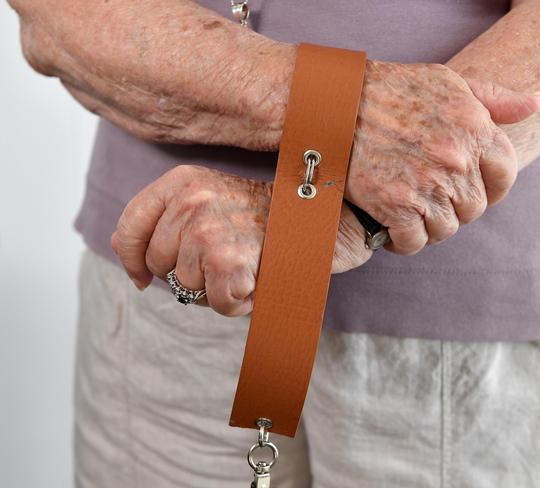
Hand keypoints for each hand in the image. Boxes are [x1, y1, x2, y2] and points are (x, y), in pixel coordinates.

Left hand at [110, 165, 371, 316]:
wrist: (327, 217)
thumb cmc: (273, 216)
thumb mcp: (215, 199)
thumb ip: (171, 221)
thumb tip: (131, 260)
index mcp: (184, 181)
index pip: (130, 226)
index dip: (131, 258)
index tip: (142, 277)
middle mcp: (191, 201)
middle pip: (159, 265)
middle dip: (188, 276)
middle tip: (229, 262)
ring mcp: (208, 230)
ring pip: (187, 288)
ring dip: (218, 290)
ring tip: (250, 266)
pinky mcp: (229, 261)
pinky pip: (217, 304)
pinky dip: (239, 303)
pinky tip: (259, 279)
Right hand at [345, 61, 539, 254]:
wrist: (338, 104)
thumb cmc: (393, 90)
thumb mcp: (449, 83)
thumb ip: (495, 98)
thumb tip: (535, 103)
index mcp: (474, 127)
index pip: (505, 174)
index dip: (491, 188)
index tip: (473, 191)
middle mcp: (455, 159)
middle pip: (473, 207)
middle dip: (456, 209)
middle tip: (433, 203)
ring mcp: (426, 184)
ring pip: (446, 229)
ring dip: (431, 228)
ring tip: (413, 217)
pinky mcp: (395, 205)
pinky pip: (414, 241)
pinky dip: (405, 243)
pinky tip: (393, 231)